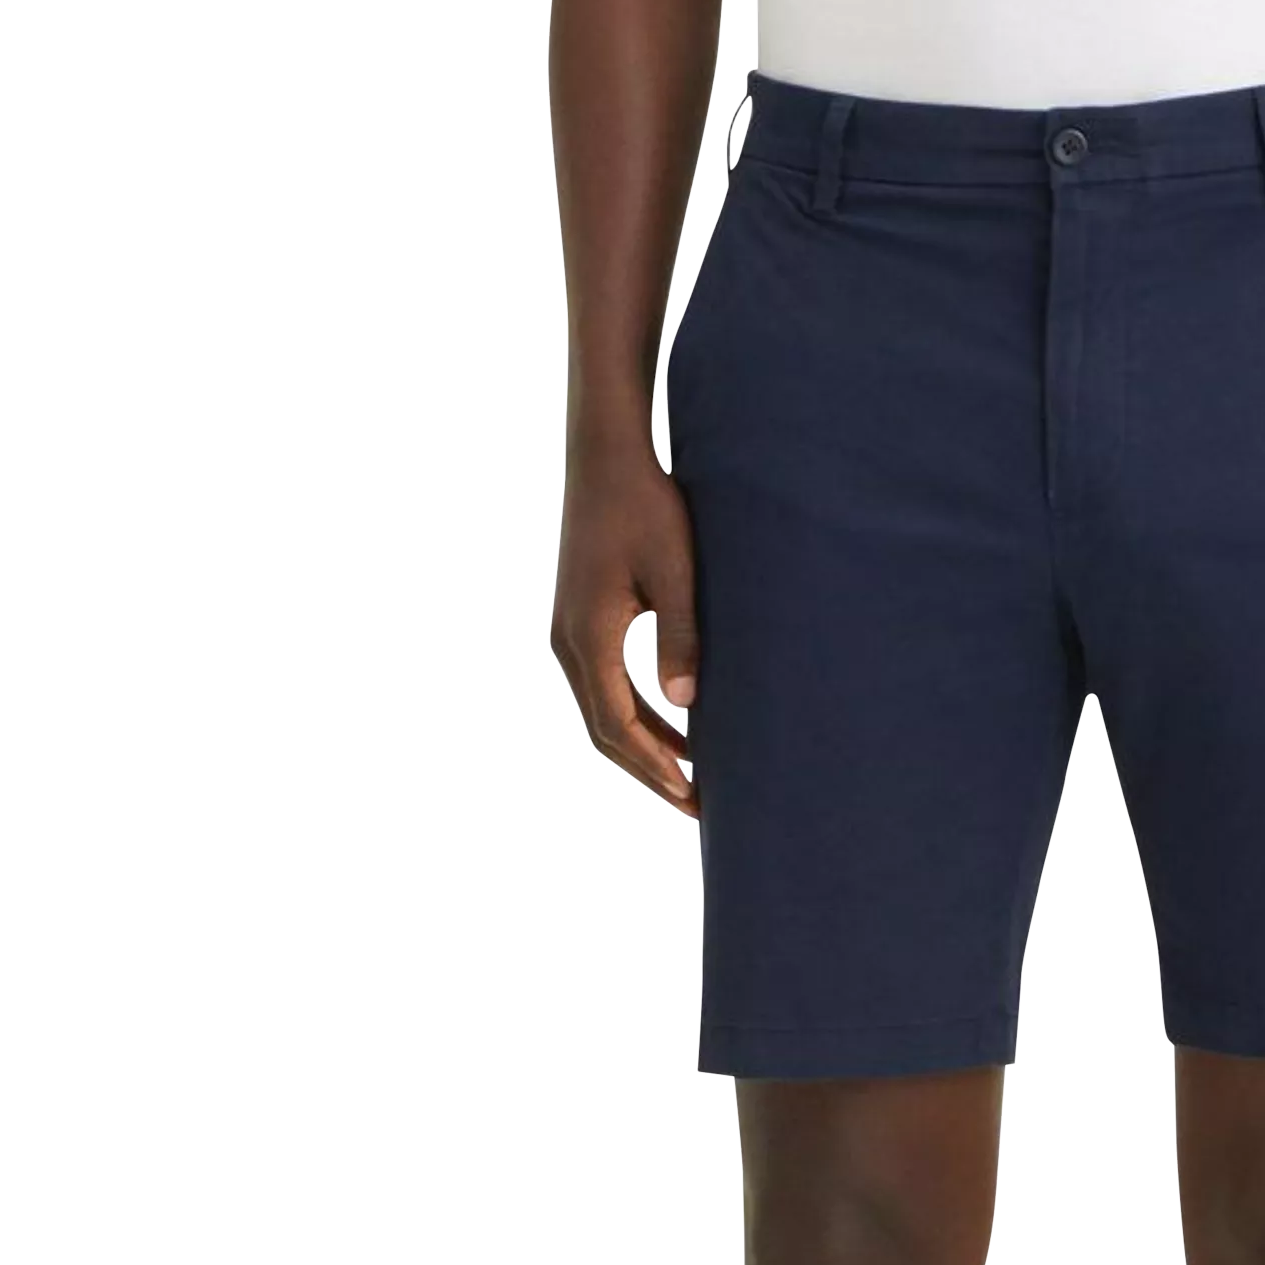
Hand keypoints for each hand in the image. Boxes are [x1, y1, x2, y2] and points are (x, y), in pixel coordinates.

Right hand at [549, 441, 701, 816]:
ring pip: (602, 712)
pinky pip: (605, 686)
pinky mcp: (580, 621)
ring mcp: (569, 633)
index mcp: (588, 636)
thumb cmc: (646, 505)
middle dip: (650, 772)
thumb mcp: (676, 572)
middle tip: (697, 808)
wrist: (605, 456)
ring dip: (644, 747)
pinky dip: (637, 716)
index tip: (693, 797)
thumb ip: (681, 637)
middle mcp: (568, 642)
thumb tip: (686, 706)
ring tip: (691, 779)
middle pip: (604, 731)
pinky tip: (677, 727)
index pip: (618, 726)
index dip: (657, 767)